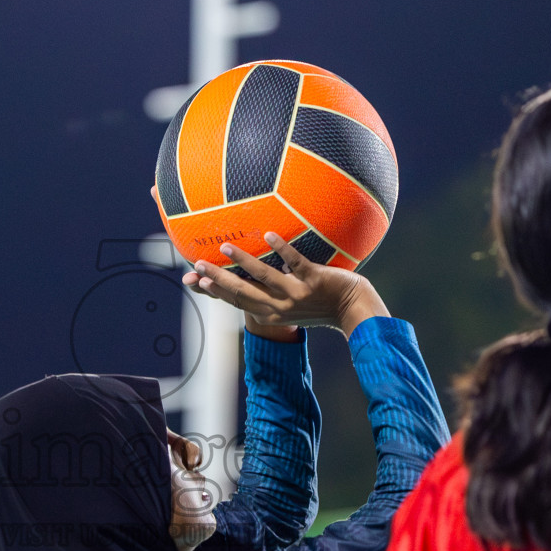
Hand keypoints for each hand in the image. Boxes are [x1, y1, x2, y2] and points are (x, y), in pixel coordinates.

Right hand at [181, 232, 388, 336]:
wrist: (354, 309)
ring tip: (225, 247)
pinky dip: (281, 248)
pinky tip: (268, 236)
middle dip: (218, 278)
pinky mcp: (314, 281)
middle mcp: (280, 307)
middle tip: (199, 264)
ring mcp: (297, 294)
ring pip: (263, 277)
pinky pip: (294, 262)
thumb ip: (271, 296)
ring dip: (242, 261)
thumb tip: (251, 278)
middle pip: (242, 291)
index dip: (215, 291)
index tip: (196, 280)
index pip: (237, 302)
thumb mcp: (291, 308)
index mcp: (271, 314)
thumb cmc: (321, 304)